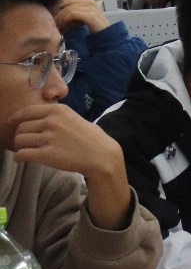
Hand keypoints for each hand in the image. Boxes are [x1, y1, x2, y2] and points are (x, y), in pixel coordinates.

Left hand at [10, 104, 131, 229]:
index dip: (16, 117)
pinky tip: (26, 158)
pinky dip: (20, 157)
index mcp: (58, 110)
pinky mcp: (45, 155)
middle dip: (22, 135)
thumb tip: (39, 118)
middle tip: (28, 141)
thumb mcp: (74, 118)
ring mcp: (48, 138)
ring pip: (19, 141)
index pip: (27, 111)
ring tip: (29, 150)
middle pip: (21, 127)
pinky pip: (21, 154)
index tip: (11, 122)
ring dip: (21, 146)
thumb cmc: (91, 137)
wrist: (101, 155)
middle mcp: (51, 121)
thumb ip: (57, 116)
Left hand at [55, 0, 111, 33]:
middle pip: (67, 3)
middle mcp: (89, 1)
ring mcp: (90, 7)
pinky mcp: (89, 14)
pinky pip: (72, 14)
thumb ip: (77, 12)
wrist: (106, 34)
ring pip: (68, 9)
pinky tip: (62, 26)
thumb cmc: (95, 27)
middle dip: (58, 12)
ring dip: (60, 18)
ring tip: (57, 26)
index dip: (59, 7)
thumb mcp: (84, 17)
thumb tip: (61, 11)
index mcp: (88, 0)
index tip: (54, 17)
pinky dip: (65, 20)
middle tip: (53, 22)